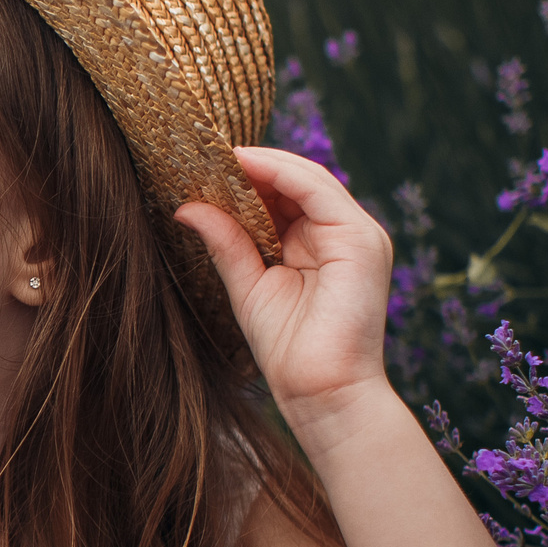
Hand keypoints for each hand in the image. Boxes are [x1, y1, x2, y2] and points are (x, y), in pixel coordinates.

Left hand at [175, 146, 394, 445]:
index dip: (247, 176)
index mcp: (322, 244)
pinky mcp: (361, 240)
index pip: (286, 194)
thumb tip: (186, 206)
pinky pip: (317, 190)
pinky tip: (243, 165)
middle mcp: (344, 234)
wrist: (321, 394)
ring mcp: (358, 234)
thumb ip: (226, 242)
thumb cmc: (287, 351)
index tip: (201, 164)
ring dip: (261, 163)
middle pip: (297, 182)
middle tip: (201, 152)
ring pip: (308, 179)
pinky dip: (279, 172)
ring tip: (216, 154)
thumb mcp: (247, 286)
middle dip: (251, 166)